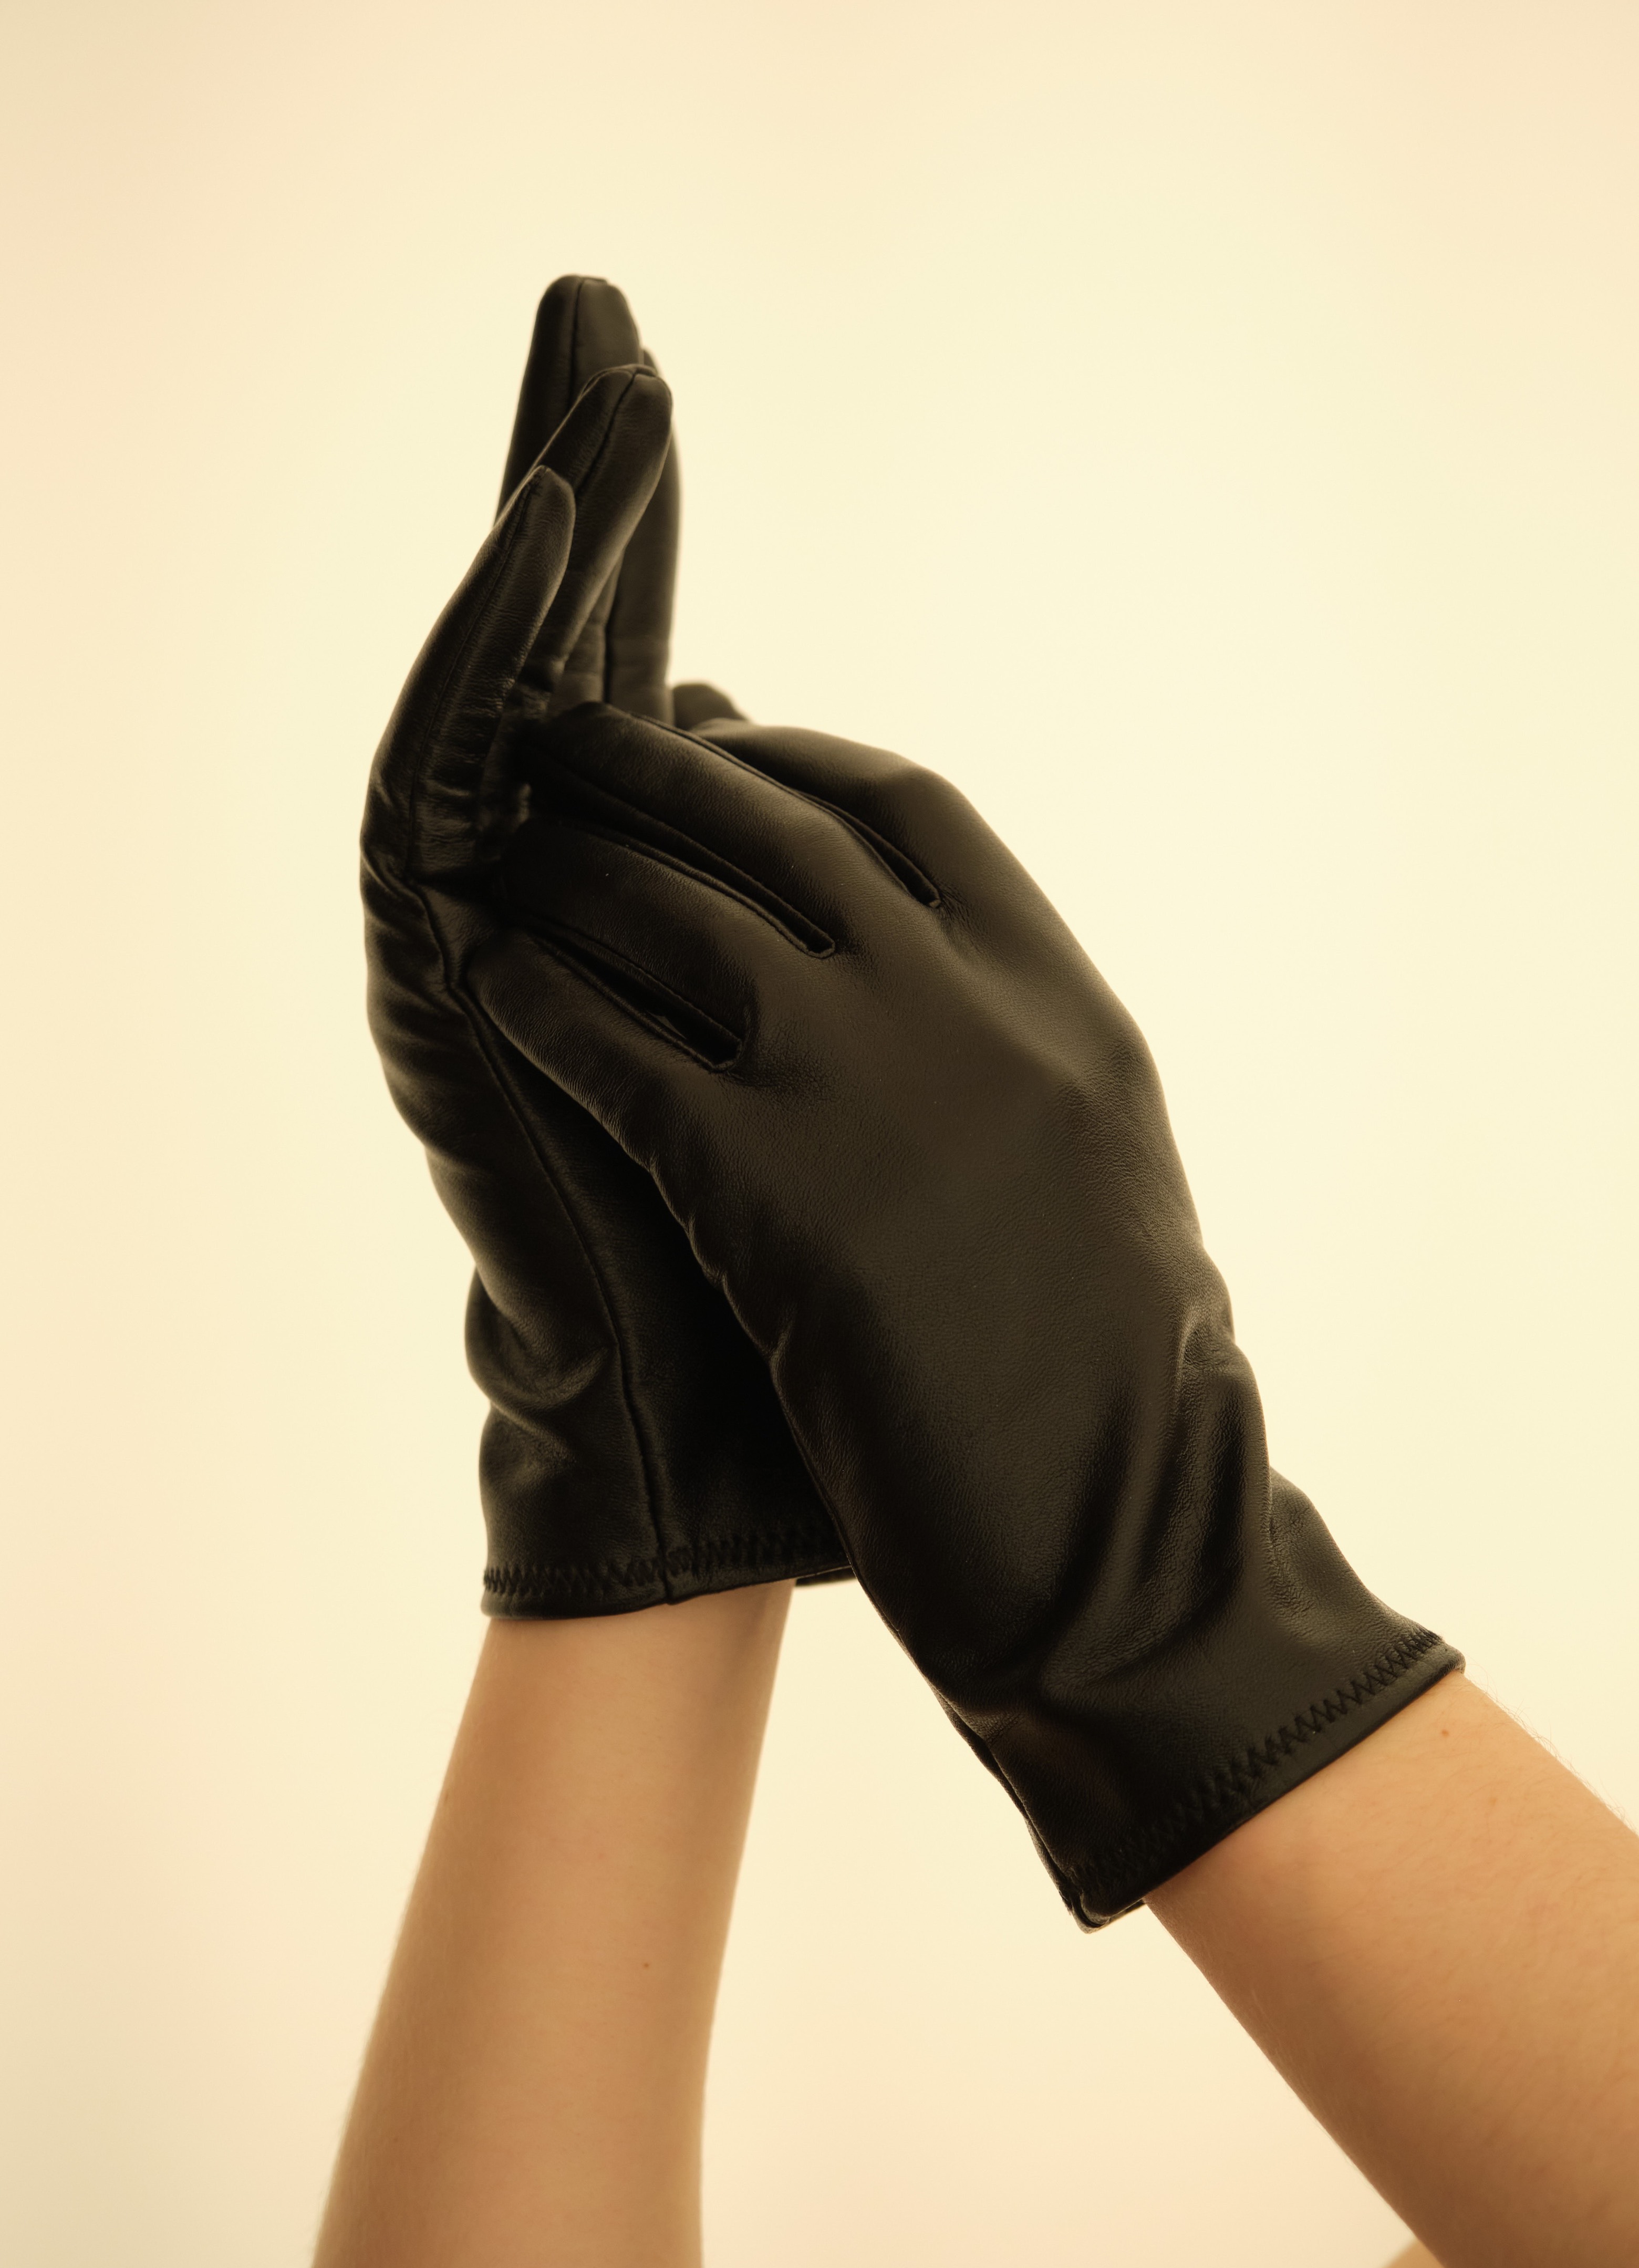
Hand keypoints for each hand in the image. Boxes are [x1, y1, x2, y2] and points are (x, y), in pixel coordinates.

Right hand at [362, 332, 841, 1619]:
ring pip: (510, 709)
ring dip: (543, 538)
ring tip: (575, 364)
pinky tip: (531, 538)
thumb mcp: (886, 1108)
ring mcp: (513, 960)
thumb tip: (840, 811)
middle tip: (599, 324)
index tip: (682, 433)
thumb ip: (862, 964)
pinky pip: (452, 803)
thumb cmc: (824, 1322)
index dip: (679, 567)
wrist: (719, 1480)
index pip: (678, 731)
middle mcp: (590, 936)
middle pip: (585, 680)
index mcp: (695, 957)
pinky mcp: (451, 999)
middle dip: (597, 509)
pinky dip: (491, 667)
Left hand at [468, 707, 1461, 1917]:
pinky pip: (630, 1061)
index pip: (908, 812)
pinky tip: (498, 990)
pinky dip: (551, 1009)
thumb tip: (921, 985)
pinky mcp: (785, 1208)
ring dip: (577, 875)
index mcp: (1066, 1003)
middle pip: (779, 831)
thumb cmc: (1119, 1390)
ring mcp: (883, 1100)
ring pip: (688, 923)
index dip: (787, 758)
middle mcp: (979, 1017)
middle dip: (653, 768)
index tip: (707, 728)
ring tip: (502, 853)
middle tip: (555, 739)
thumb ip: (1011, 1059)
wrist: (1130, 1547)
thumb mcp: (1094, 1173)